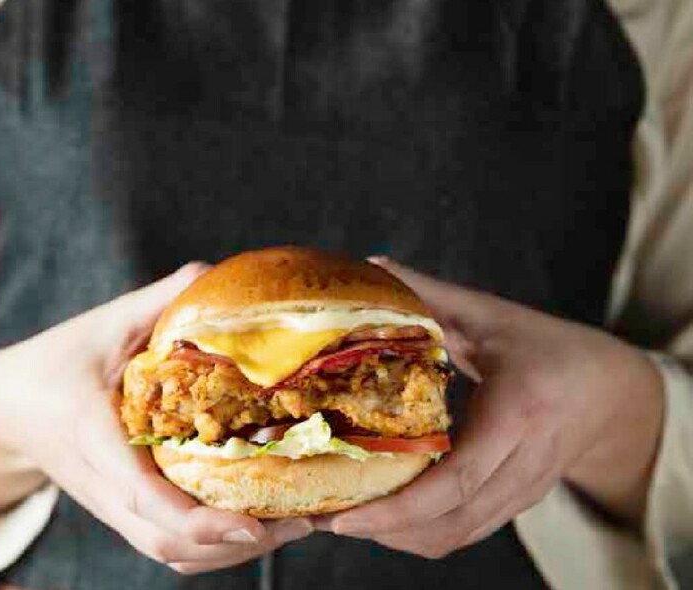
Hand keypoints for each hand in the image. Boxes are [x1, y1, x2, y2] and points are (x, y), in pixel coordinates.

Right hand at [0, 263, 312, 573]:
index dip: (199, 521)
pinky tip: (254, 524)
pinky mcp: (121, 511)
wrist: (4, 408)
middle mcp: (102, 484)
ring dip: (230, 553)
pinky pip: (166, 545)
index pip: (143, 496)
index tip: (251, 524)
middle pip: (166, 542)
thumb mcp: (103, 323)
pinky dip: (211, 548)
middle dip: (235, 545)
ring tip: (292, 525)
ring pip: (170, 553)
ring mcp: (110, 505)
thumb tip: (212, 274)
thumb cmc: (55, 362)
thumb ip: (156, 302)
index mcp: (92, 435)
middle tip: (302, 521)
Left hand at [317, 257, 663, 557]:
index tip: (345, 514)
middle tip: (322, 518)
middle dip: (381, 529)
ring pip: (455, 536)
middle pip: (451, 520)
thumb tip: (372, 267)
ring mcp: (523, 491)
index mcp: (519, 412)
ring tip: (338, 518)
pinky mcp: (516, 504)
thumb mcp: (493, 316)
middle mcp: (524, 463)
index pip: (460, 477)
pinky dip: (419, 534)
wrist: (612, 391)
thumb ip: (432, 294)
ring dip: (395, 536)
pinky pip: (463, 533)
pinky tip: (380, 517)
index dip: (400, 505)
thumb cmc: (550, 348)